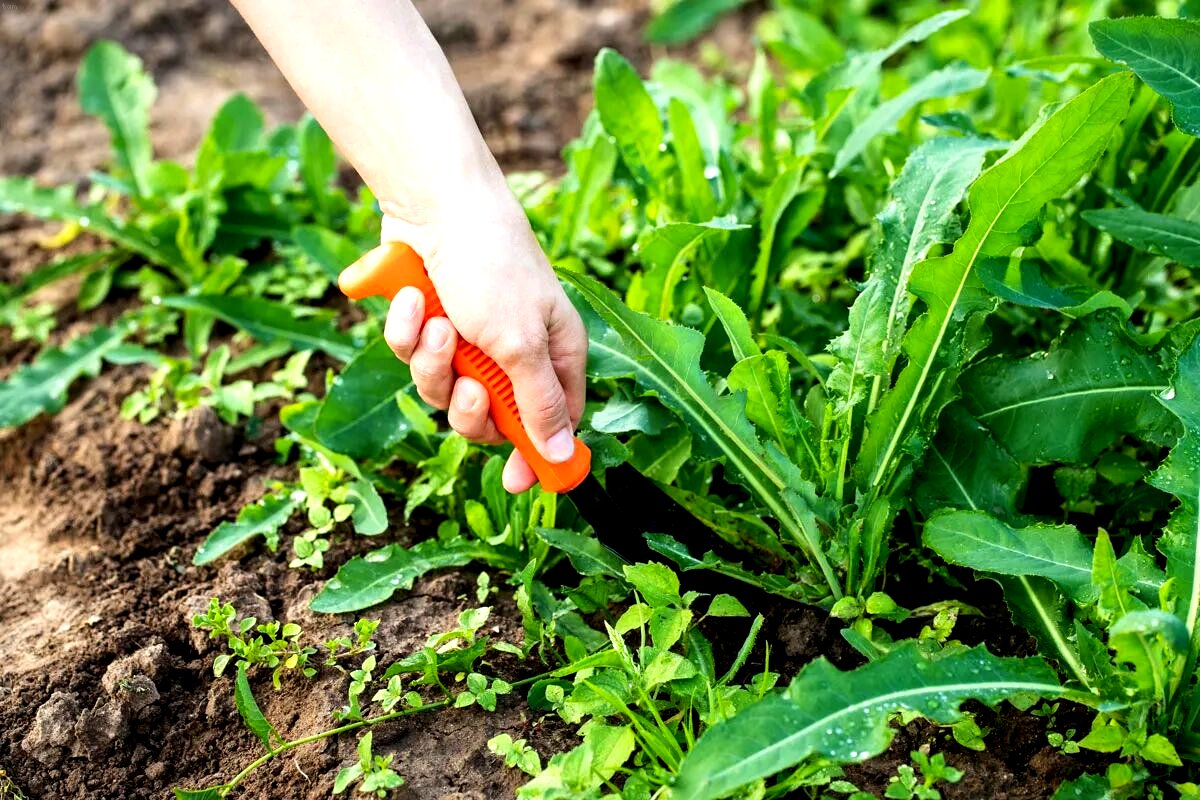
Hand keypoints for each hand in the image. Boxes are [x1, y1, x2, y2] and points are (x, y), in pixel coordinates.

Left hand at [380, 193, 587, 493]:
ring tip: (435, 322)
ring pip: (443, 388)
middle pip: (490, 417)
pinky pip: (410, 355)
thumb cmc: (492, 266)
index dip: (536, 454)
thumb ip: (539, 404)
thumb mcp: (521, 343)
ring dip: (432, 360)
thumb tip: (562, 457)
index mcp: (555, 353)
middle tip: (466, 383)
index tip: (517, 482)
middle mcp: (514, 350)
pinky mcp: (427, 322)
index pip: (556, 423)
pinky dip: (406, 330)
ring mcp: (468, 337)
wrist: (433, 204)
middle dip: (468, 405)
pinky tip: (412, 298)